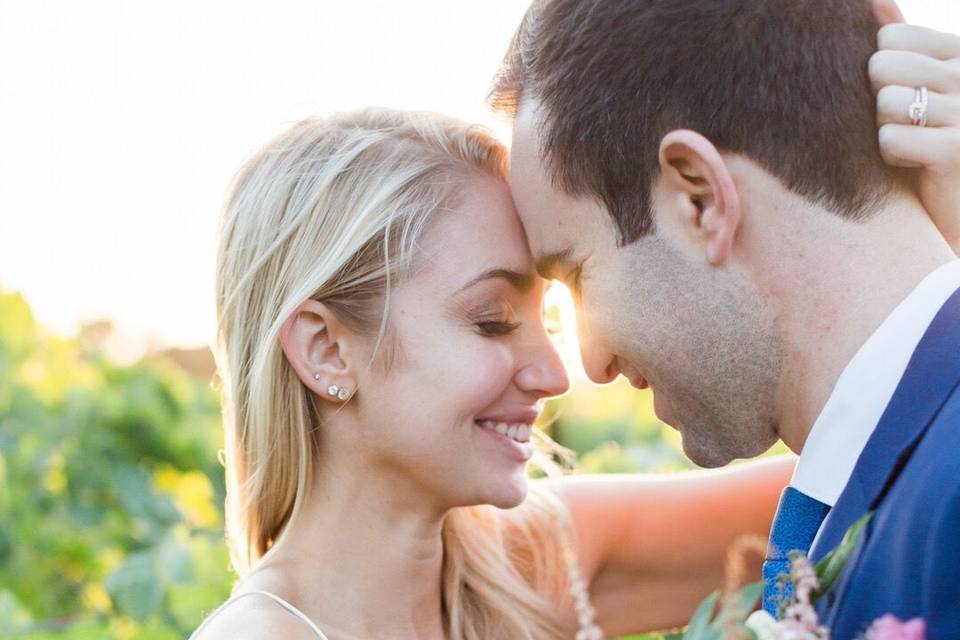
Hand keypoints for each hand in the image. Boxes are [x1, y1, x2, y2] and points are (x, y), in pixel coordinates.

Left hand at [870, 0, 959, 252]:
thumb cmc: (932, 141)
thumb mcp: (923, 85)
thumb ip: (903, 42)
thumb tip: (872, 2)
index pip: (890, 37)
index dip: (879, 72)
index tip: (905, 96)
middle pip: (881, 64)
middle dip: (878, 100)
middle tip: (904, 124)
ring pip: (885, 101)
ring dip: (884, 129)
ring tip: (910, 143)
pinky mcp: (957, 151)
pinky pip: (890, 138)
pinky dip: (890, 156)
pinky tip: (912, 163)